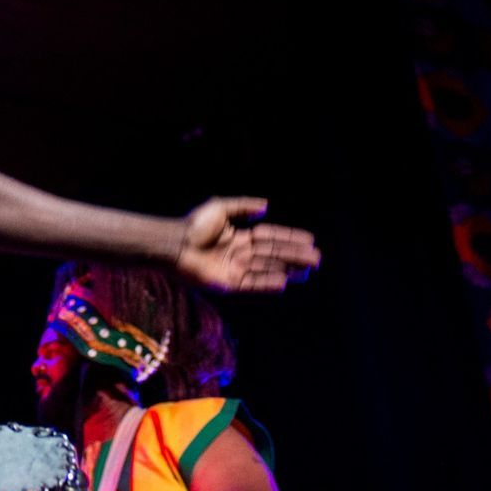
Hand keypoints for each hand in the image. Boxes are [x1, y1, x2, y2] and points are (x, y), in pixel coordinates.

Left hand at [175, 197, 319, 292]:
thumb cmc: (193, 226)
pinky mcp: (227, 283)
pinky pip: (252, 283)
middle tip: (317, 258)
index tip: (310, 239)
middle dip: (295, 255)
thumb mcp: (220, 208)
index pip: (270, 237)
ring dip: (288, 268)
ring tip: (309, 269)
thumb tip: (266, 206)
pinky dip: (268, 282)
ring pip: (267, 268)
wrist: (173, 244)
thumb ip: (243, 206)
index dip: (289, 238)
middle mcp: (239, 254)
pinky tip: (285, 281)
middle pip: (273, 254)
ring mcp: (234, 269)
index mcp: (238, 236)